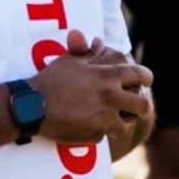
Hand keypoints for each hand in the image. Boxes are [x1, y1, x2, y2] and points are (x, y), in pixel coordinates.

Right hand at [32, 29, 152, 143]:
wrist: (32, 107)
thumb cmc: (50, 80)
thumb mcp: (69, 61)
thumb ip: (88, 52)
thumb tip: (99, 42)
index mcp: (108, 78)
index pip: (140, 75)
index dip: (146, 76)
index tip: (145, 79)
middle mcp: (112, 100)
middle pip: (142, 105)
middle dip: (141, 103)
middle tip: (135, 103)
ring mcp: (105, 121)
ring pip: (127, 123)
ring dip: (124, 119)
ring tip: (115, 115)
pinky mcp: (95, 136)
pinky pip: (105, 134)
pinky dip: (100, 130)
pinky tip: (87, 123)